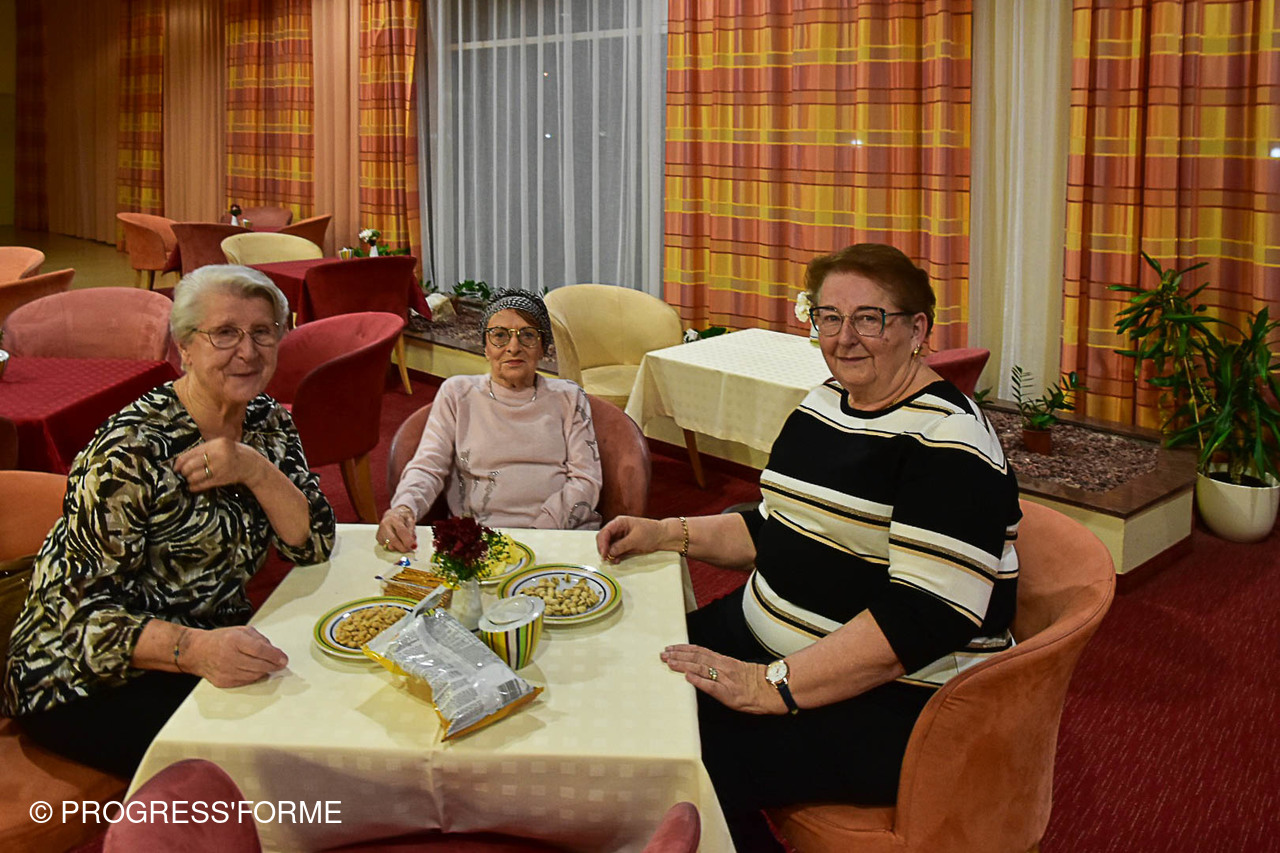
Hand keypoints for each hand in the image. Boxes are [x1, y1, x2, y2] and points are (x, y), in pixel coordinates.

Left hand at [174, 438, 264, 492]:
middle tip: (183, 473)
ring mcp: (219, 468)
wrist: (250, 465)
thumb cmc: (232, 453)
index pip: (191, 453)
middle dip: (184, 471)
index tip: (176, 467)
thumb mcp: (220, 445)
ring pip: (194, 476)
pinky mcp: (221, 479)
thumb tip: (182, 460)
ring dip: (189, 479)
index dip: (180, 462)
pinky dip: (194, 487)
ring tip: (189, 479)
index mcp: (216, 444)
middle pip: (190, 466)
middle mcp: (217, 455)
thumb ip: (204, 449)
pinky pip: (202, 484)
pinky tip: (193, 486)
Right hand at [183, 626, 287, 687]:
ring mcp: (226, 671)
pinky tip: (253, 670)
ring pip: (254, 675)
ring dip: (264, 671)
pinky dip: (253, 676)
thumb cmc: (219, 640)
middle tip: (280, 663)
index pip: (260, 650)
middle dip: (273, 665)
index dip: (274, 656)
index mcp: (234, 640)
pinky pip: (246, 682)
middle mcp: (229, 657)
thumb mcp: (241, 631)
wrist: (197, 652)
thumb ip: (260, 639)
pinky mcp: (225, 682)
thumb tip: (275, 651)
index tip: (283, 659)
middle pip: (259, 665)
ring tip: (266, 665)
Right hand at [377, 505, 417, 551]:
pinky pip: (387, 546)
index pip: (401, 531)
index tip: (413, 546)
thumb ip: (412, 531)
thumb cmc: (402, 518)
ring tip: (403, 543)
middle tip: (409, 549)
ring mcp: (380, 531)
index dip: (407, 540)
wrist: (391, 514)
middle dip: (402, 547)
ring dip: (398, 548)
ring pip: (389, 545)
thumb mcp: (410, 520)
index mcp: (394, 518)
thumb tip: (413, 544)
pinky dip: (394, 547)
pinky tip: (396, 541)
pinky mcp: (378, 537)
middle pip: (393, 540)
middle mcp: (385, 524)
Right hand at [596, 515, 671, 562]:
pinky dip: (614, 556)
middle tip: (606, 558)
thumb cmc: (652, 532)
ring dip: (608, 554)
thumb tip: (610, 552)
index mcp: (619, 522)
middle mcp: (618, 529)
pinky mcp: (624, 545)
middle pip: (604, 539)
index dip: (602, 543)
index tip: (604, 553)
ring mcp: (620, 537)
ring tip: (612, 560)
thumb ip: (621, 545)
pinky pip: (615, 551)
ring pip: (608, 546)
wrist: (663, 537)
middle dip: (603, 549)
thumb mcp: (636, 539)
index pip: (605, 532)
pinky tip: (616, 560)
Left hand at [659, 643, 783, 713]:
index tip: (671, 648)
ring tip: (669, 662)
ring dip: (683, 665)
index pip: (700, 651)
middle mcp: (724, 667)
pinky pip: (712, 686)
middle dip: (678, 655)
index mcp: (725, 661)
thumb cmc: (757, 683)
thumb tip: (701, 667)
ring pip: (701, 669)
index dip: (684, 649)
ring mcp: (726, 680)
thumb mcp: (737, 670)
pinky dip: (699, 681)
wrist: (774, 690)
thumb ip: (720, 667)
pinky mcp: (729, 694)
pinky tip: (688, 677)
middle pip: (697, 658)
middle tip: (663, 654)